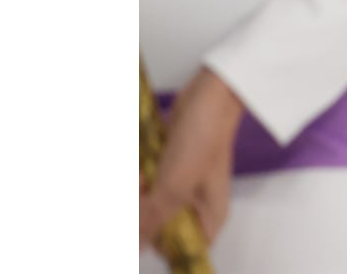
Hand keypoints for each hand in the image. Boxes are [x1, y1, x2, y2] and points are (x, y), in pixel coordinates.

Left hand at [140, 68, 243, 251]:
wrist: (208, 97)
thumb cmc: (202, 141)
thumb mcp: (175, 186)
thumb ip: (153, 219)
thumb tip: (136, 247)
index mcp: (210, 215)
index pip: (187, 249)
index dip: (164, 248)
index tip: (141, 236)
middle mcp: (196, 204)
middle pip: (162, 227)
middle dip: (143, 215)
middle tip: (142, 193)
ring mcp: (182, 185)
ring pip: (151, 205)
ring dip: (139, 194)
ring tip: (142, 174)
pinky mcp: (169, 169)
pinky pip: (149, 185)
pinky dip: (141, 179)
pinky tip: (141, 166)